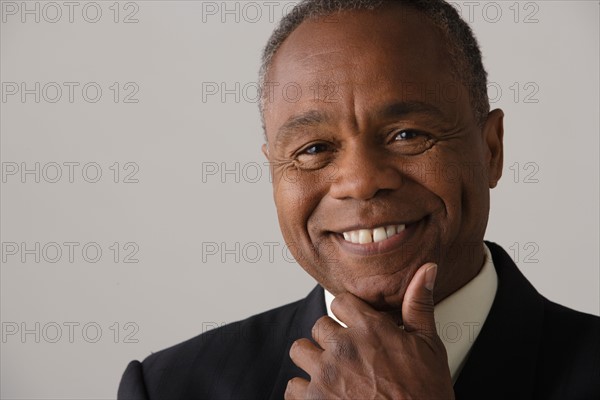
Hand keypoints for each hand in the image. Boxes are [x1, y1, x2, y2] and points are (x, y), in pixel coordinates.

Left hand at [285, 263, 454, 399]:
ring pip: (300, 351)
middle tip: (349, 357)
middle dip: (331, 339)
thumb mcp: (429, 346)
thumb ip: (419, 305)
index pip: (339, 302)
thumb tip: (425, 270)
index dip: (348, 315)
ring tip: (332, 374)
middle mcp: (343, 347)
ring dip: (313, 361)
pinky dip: (304, 392)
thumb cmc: (425, 395)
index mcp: (369, 329)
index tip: (355, 327)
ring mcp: (325, 375)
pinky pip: (292, 387)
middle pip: (319, 326)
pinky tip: (325, 395)